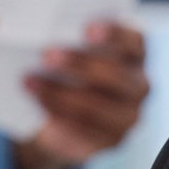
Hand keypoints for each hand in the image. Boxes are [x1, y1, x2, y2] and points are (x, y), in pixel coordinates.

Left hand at [15, 22, 149, 168]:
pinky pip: (86, 129)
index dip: (114, 34)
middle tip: (47, 55)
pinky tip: (38, 101)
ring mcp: (130, 115)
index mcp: (134, 55)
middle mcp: (138, 84)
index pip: (133, 41)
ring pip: (99, 106)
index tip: (87, 29)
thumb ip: (66, 37)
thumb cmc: (67, 72)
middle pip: (116, 74)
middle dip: (80, 64)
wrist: (63, 120)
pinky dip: (59, 115)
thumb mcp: (70, 50)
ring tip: (30, 81)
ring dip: (61, 93)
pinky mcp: (114, 139)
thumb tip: (39, 29)